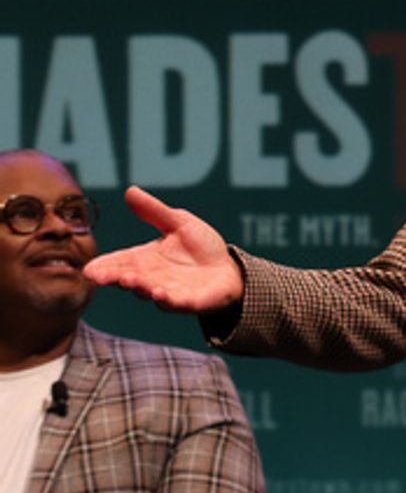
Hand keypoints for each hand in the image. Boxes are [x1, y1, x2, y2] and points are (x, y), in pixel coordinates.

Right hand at [83, 187, 244, 312]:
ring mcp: (167, 291)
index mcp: (145, 258)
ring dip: (138, 287)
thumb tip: (131, 190)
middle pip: (127, 278)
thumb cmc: (201, 247)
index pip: (119, 262)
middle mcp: (151, 277)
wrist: (229, 269)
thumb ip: (154, 211)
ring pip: (147, 291)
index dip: (104, 267)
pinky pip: (174, 302)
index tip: (90, 269)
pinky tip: (160, 294)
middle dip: (114, 278)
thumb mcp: (178, 223)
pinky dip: (166, 300)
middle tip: (100, 277)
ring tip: (130, 280)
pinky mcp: (187, 302)